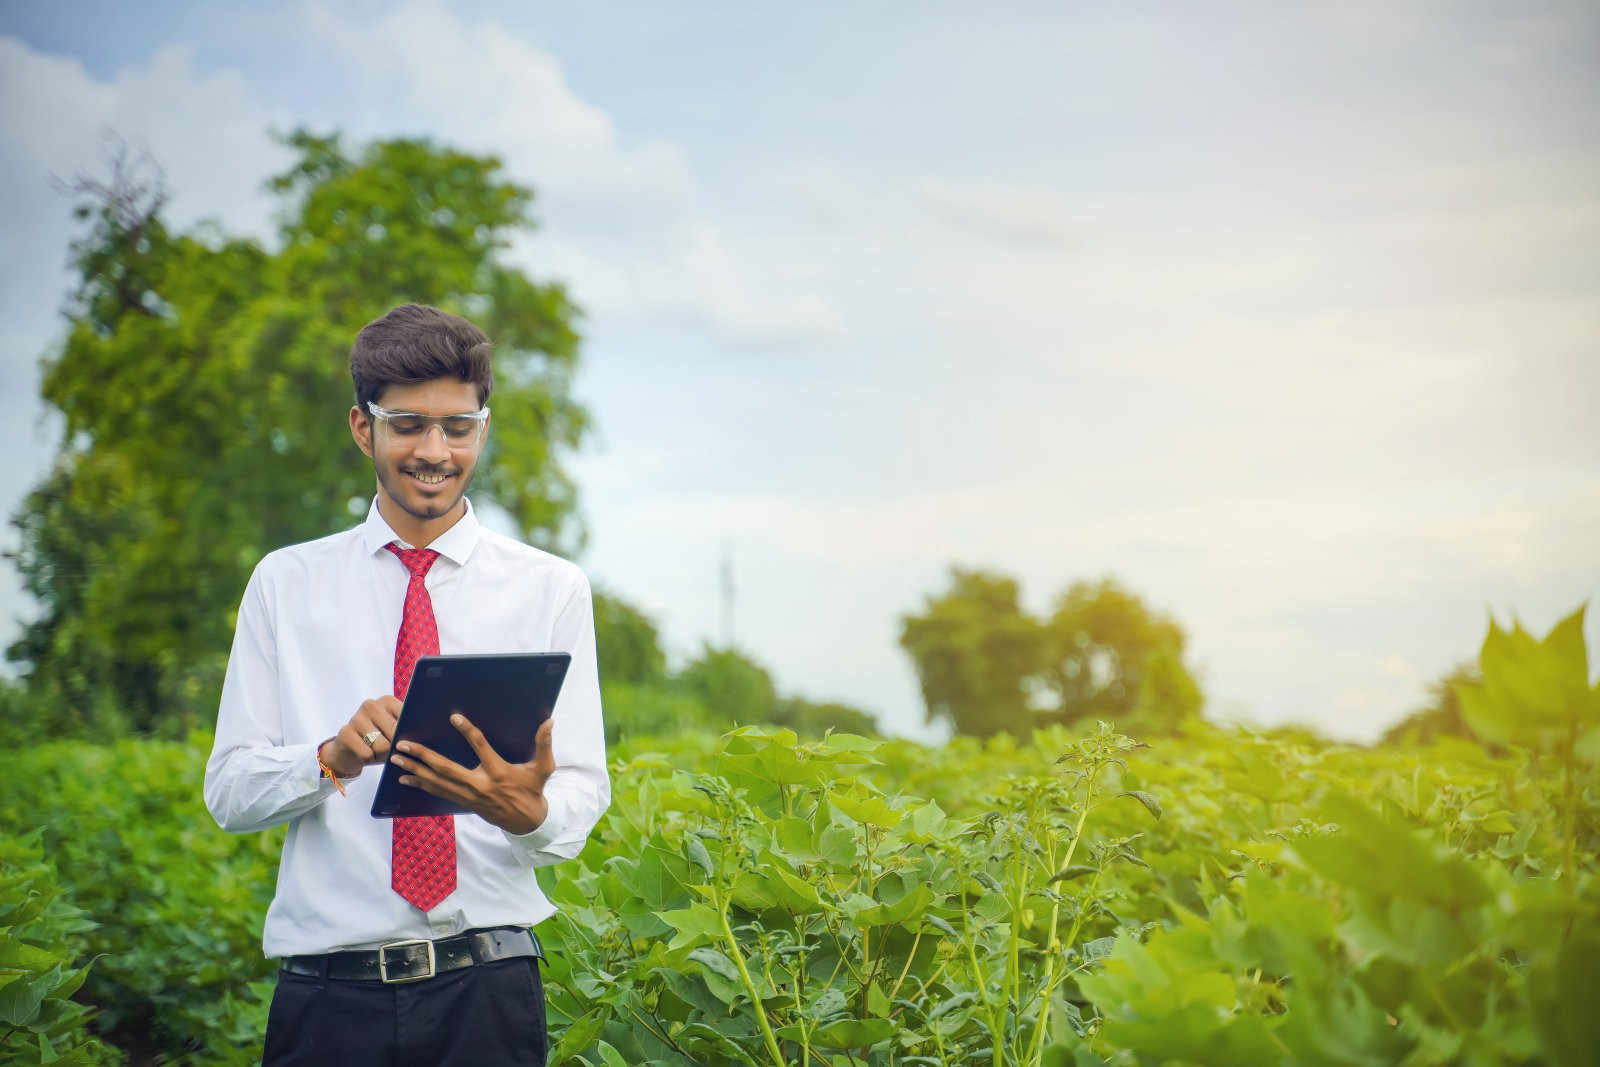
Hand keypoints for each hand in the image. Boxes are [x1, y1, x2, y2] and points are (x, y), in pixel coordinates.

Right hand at [320, 696, 401, 778]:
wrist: (348, 752)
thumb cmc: (379, 741)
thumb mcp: (395, 733)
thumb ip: (407, 730)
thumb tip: (415, 738)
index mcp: (387, 701)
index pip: (408, 718)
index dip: (409, 735)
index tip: (406, 740)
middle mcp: (371, 705)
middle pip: (395, 733)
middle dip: (395, 748)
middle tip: (388, 750)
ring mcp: (356, 717)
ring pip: (382, 746)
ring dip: (382, 755)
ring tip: (376, 752)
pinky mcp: (345, 733)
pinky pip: (367, 754)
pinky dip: (369, 759)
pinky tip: (364, 754)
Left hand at [389, 715, 557, 834]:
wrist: (527, 822)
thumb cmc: (534, 790)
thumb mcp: (544, 768)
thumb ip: (545, 744)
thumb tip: (550, 721)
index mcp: (498, 772)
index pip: (481, 748)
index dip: (468, 732)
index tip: (453, 717)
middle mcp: (479, 784)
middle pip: (446, 769)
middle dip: (423, 756)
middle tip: (402, 745)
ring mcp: (469, 795)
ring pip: (437, 782)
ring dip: (415, 770)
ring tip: (395, 759)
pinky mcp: (463, 802)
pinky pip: (438, 792)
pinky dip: (421, 784)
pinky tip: (405, 778)